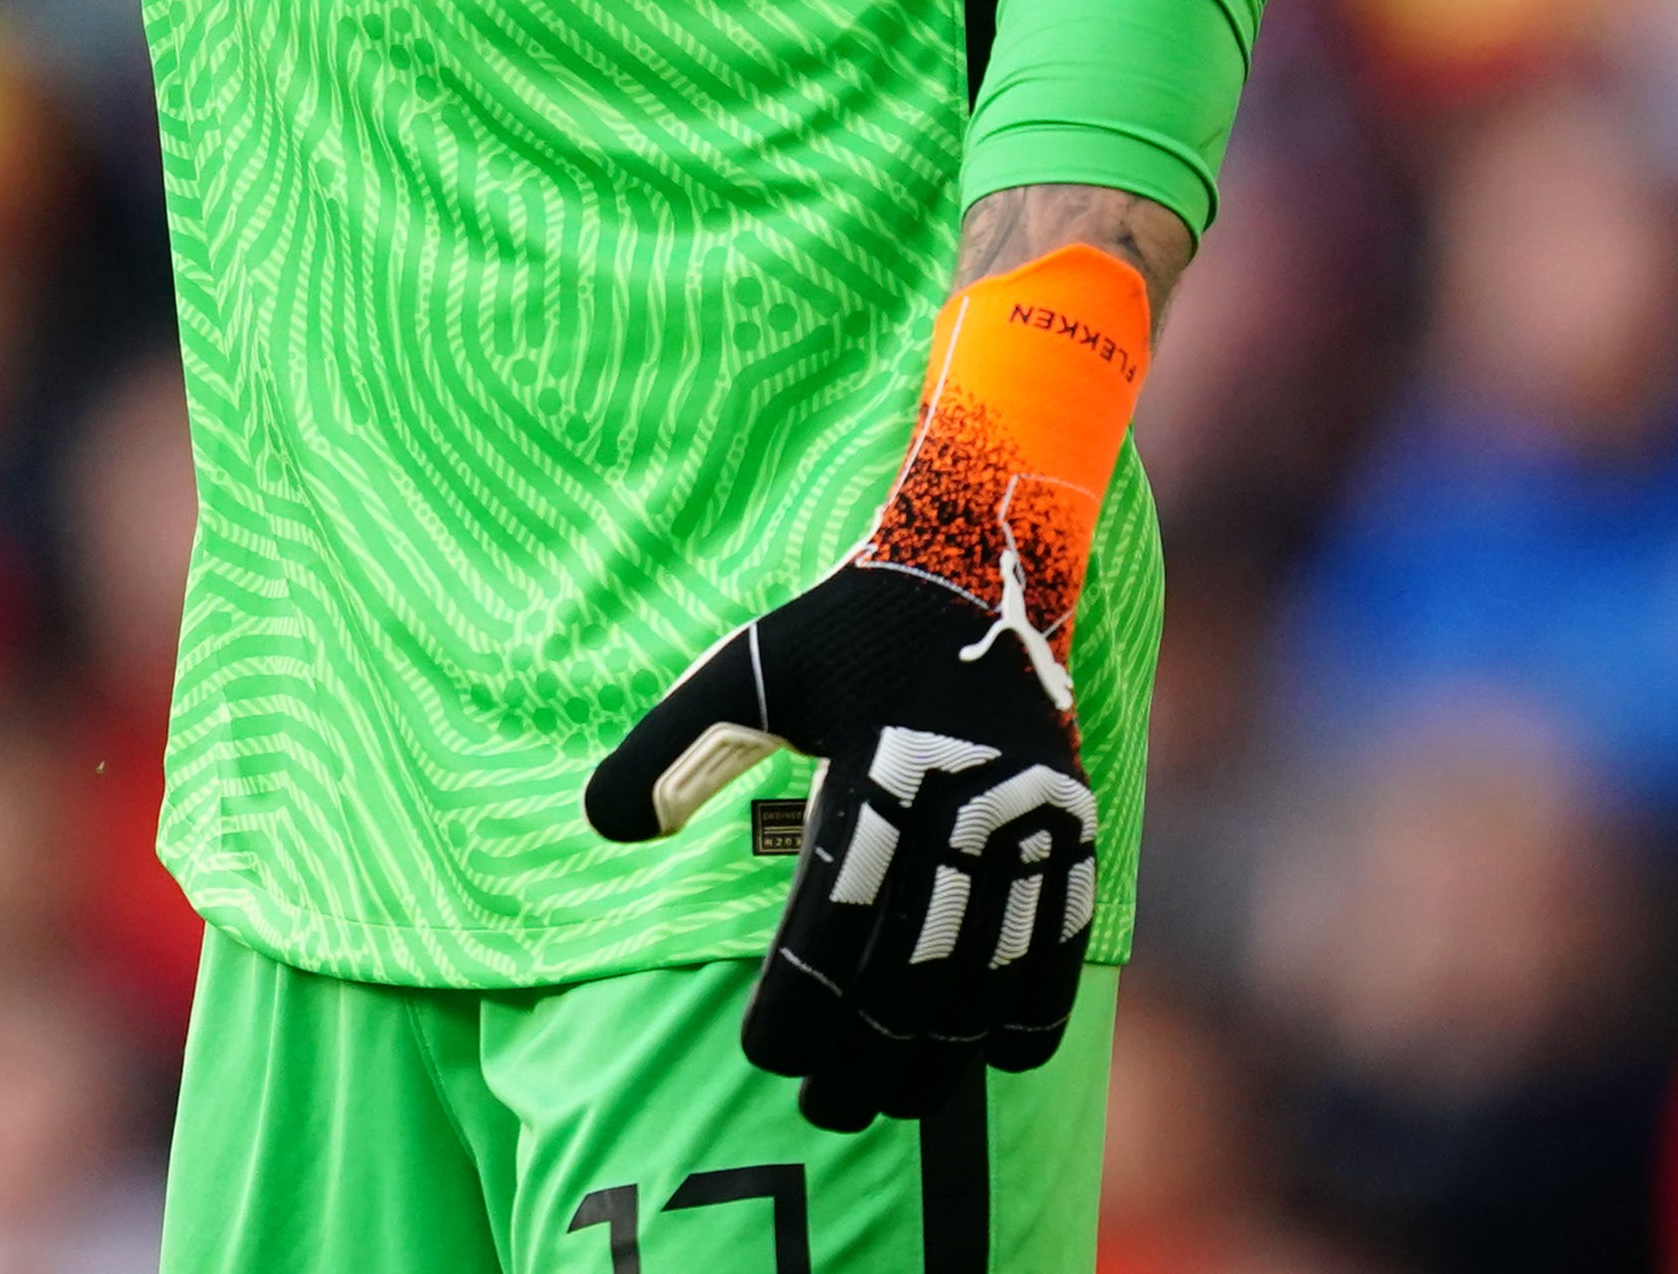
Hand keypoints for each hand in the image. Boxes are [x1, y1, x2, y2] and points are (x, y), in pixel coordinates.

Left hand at [586, 547, 1099, 1123]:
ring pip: (988, 967)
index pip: (835, 913)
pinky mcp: (1074, 824)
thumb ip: (670, 746)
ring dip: (943, 1052)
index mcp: (880, 763)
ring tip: (894, 1103)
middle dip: (867, 1052)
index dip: (802, 999)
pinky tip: (995, 1061)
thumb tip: (603, 827)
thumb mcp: (745, 665)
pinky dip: (1033, 1008)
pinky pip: (1061, 938)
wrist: (976, 567)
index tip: (767, 1056)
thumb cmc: (844, 631)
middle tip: (825, 1111)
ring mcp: (1031, 816)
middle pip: (914, 962)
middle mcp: (966, 797)